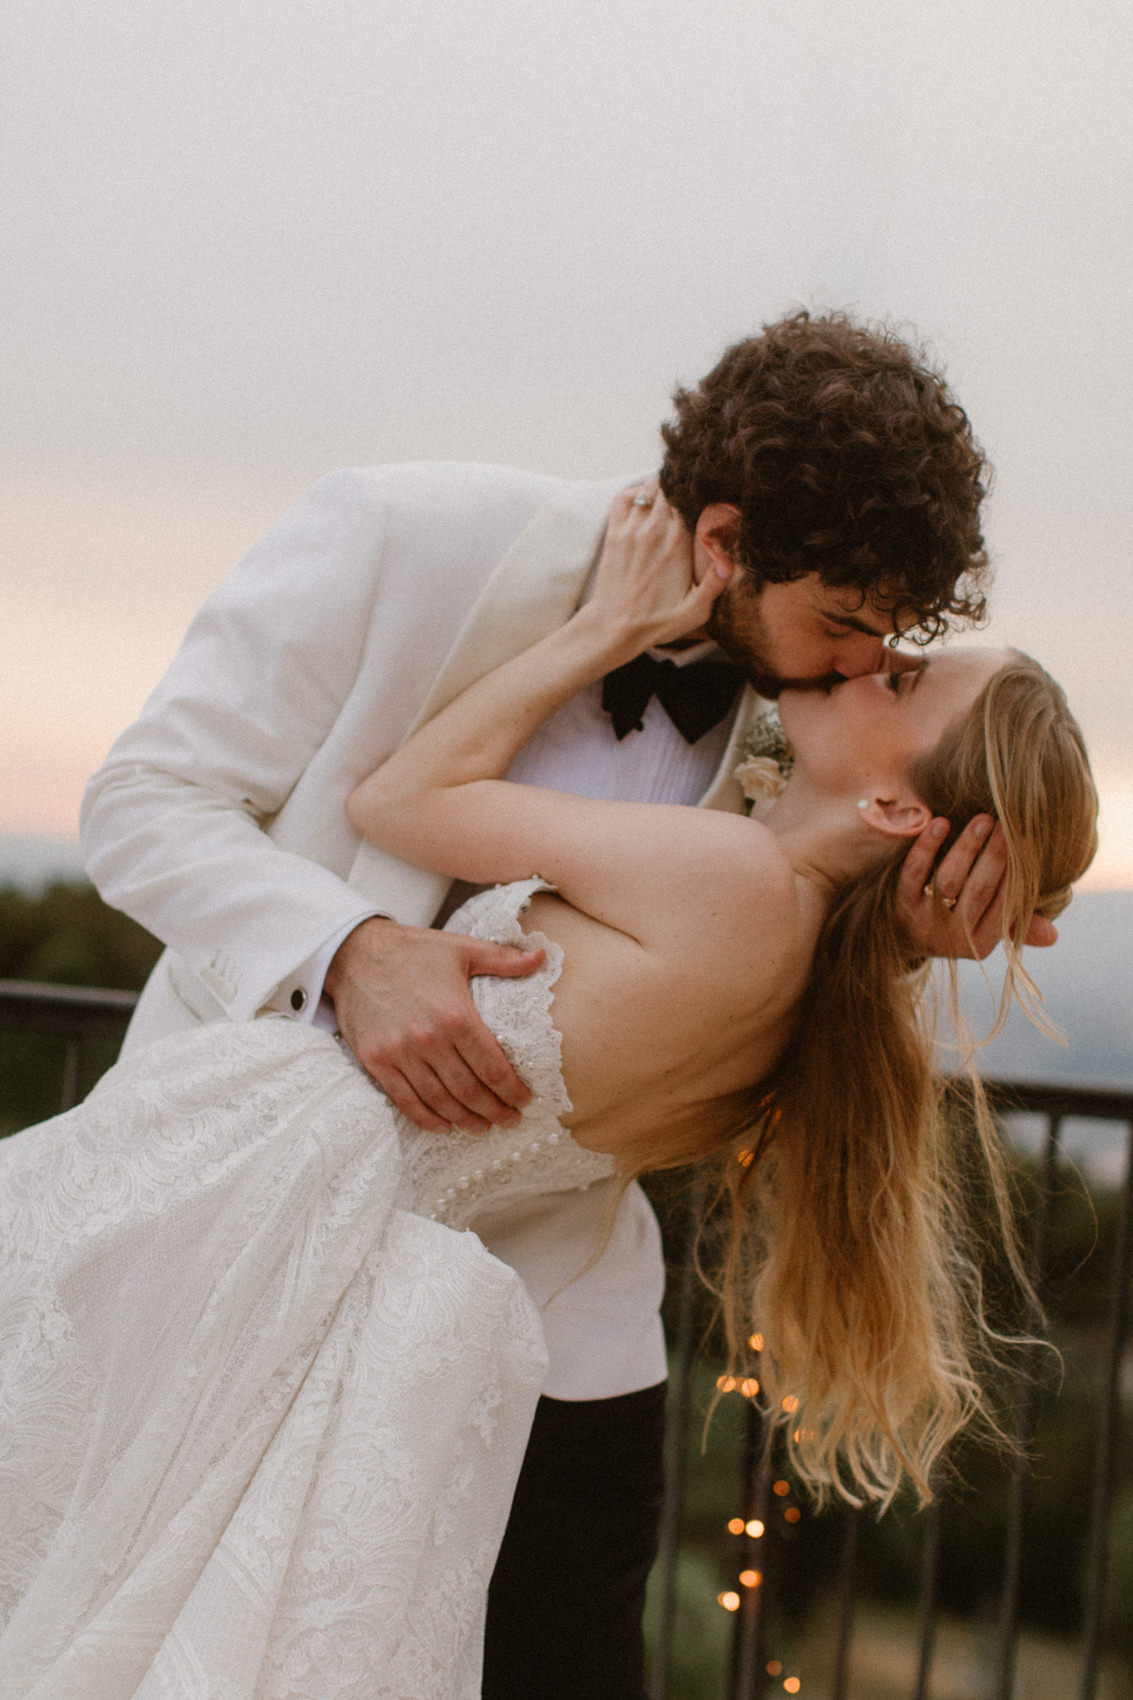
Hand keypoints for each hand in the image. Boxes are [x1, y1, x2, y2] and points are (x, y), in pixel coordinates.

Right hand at [325, 918, 544, 1131]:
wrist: (354, 953)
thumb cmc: (412, 950)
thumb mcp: (461, 948)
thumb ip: (503, 959)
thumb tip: (542, 957)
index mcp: (456, 1015)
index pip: (492, 1066)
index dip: (511, 1090)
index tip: (524, 1100)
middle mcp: (429, 1039)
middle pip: (469, 1090)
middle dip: (494, 1110)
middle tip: (510, 1120)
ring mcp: (399, 1053)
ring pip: (440, 1100)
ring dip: (465, 1120)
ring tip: (482, 1127)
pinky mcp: (375, 1061)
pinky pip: (405, 1100)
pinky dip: (427, 1119)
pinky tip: (444, 1126)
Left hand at [588, 482, 731, 652]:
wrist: (614, 627)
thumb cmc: (656, 622)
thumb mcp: (695, 611)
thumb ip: (715, 585)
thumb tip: (731, 561)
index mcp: (677, 545)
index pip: (692, 499)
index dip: (703, 491)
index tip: (713, 492)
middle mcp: (653, 531)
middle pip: (672, 486)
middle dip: (685, 483)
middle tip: (695, 489)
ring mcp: (631, 530)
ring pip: (649, 487)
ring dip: (663, 484)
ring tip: (675, 492)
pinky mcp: (614, 533)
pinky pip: (624, 497)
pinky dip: (636, 491)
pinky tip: (648, 500)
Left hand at [895, 815, 1058, 961]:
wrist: (894, 939)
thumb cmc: (951, 925)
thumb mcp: (981, 932)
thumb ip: (1014, 926)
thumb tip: (1053, 934)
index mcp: (979, 944)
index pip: (1006, 907)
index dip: (1019, 874)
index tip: (1028, 841)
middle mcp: (951, 935)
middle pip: (979, 890)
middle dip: (997, 855)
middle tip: (1009, 823)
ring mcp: (922, 919)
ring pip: (949, 879)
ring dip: (968, 847)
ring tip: (984, 819)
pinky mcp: (898, 902)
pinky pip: (914, 872)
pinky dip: (928, 847)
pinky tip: (940, 823)